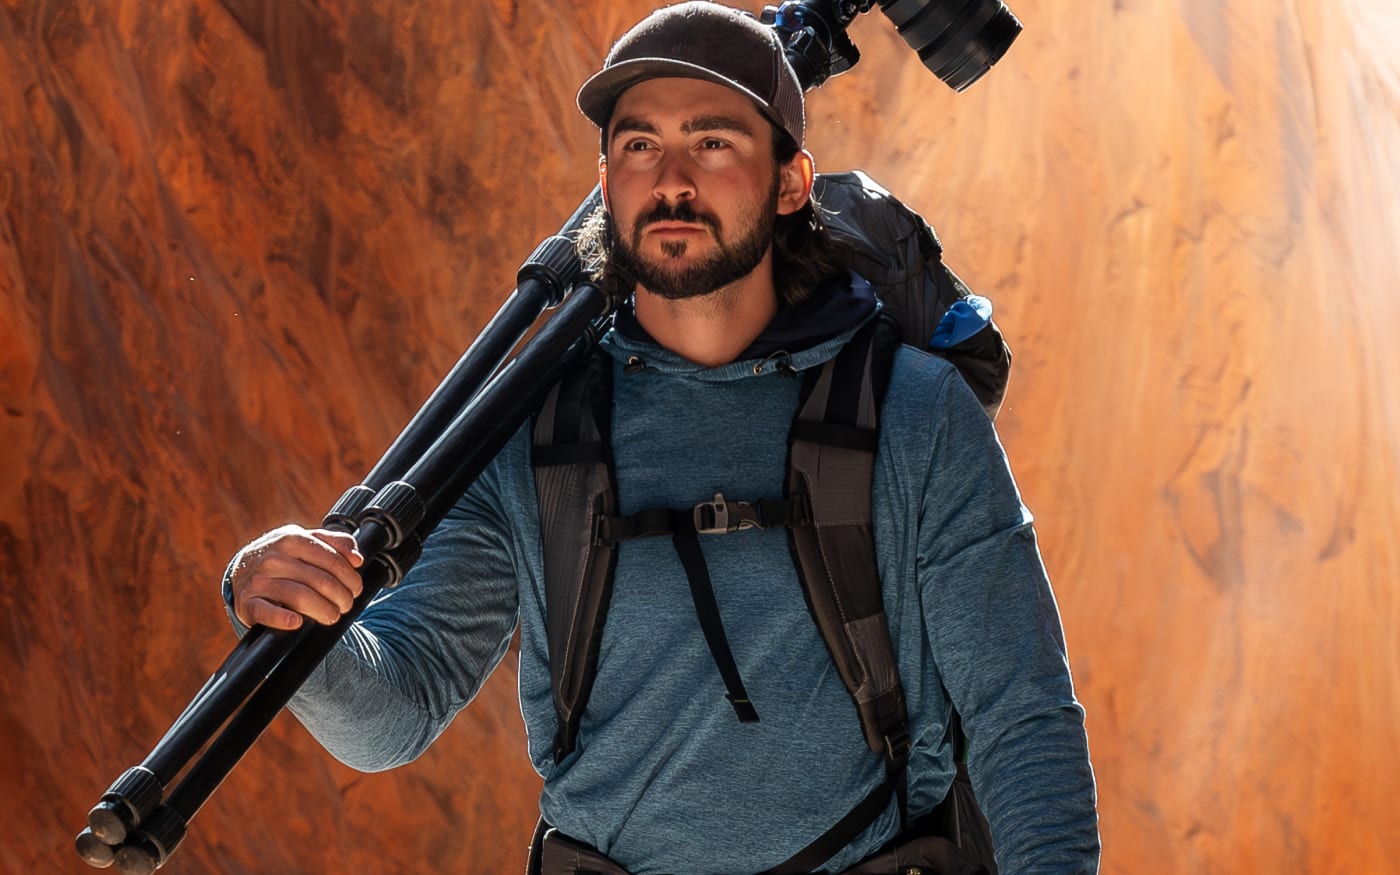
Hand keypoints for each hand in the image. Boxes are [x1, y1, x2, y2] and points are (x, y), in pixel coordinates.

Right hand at [230, 525, 363, 629]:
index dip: (351, 578)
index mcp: (292, 539)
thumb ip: (335, 543)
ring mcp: (259, 579)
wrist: (241, 567)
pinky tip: (297, 622)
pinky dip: (283, 618)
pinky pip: (266, 611)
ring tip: (332, 616)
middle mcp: (274, 557)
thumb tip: (356, 558)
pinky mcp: (247, 602)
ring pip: (299, 596)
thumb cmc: (283, 555)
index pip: (332, 560)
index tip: (356, 589)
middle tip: (346, 605)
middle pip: (321, 581)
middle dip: (341, 597)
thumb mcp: (306, 540)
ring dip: (323, 610)